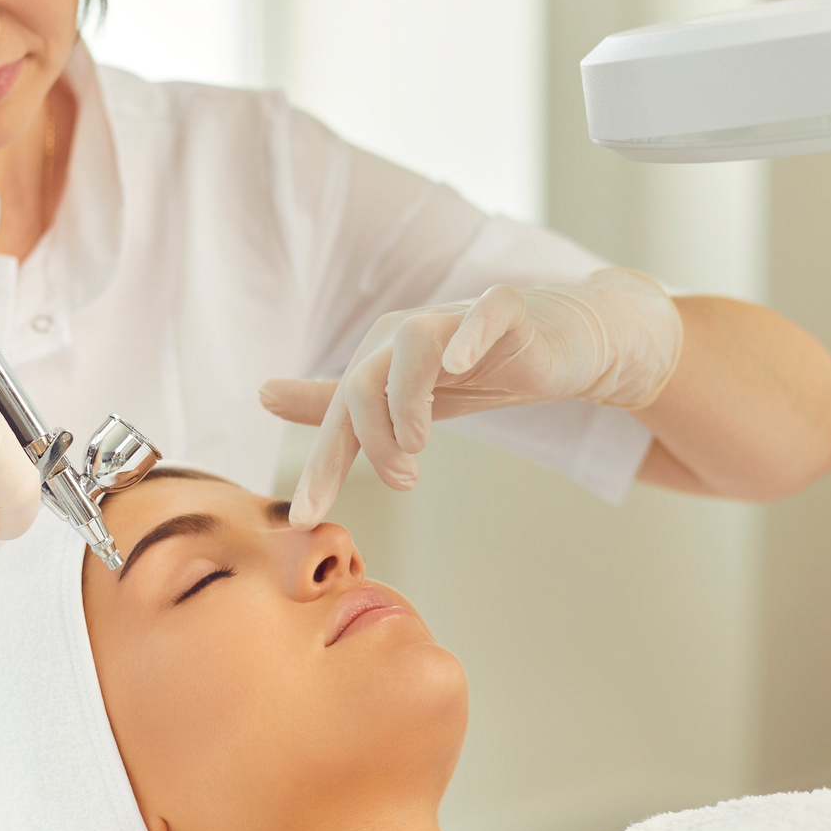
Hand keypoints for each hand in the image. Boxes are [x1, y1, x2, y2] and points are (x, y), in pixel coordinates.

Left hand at [262, 268, 680, 525]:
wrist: (567, 340)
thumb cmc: (485, 367)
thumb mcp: (408, 395)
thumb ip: (341, 401)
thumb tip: (264, 394)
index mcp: (381, 357)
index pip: (340, 416)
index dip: (321, 466)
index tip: (307, 519)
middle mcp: (409, 333)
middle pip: (365, 383)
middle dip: (373, 441)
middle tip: (404, 481)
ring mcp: (459, 319)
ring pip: (413, 347)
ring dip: (408, 402)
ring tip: (421, 448)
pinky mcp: (510, 312)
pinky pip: (484, 315)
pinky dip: (469, 337)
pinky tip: (463, 365)